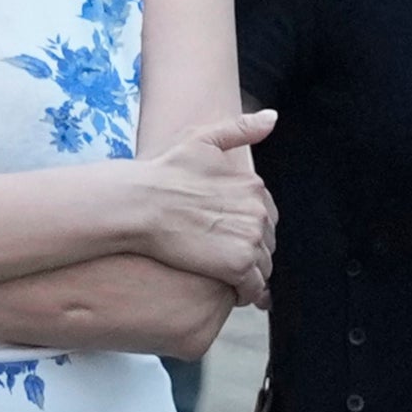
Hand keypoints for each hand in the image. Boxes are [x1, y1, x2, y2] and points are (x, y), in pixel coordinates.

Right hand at [126, 108, 280, 293]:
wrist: (139, 204)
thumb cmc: (163, 172)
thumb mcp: (202, 139)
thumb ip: (240, 128)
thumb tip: (272, 118)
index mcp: (254, 185)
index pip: (267, 216)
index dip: (249, 229)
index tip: (230, 237)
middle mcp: (259, 211)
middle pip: (268, 242)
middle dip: (252, 251)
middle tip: (226, 259)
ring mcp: (250, 239)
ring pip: (264, 266)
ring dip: (251, 274)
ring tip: (228, 279)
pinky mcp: (237, 265)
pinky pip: (254, 286)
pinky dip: (248, 292)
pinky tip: (232, 292)